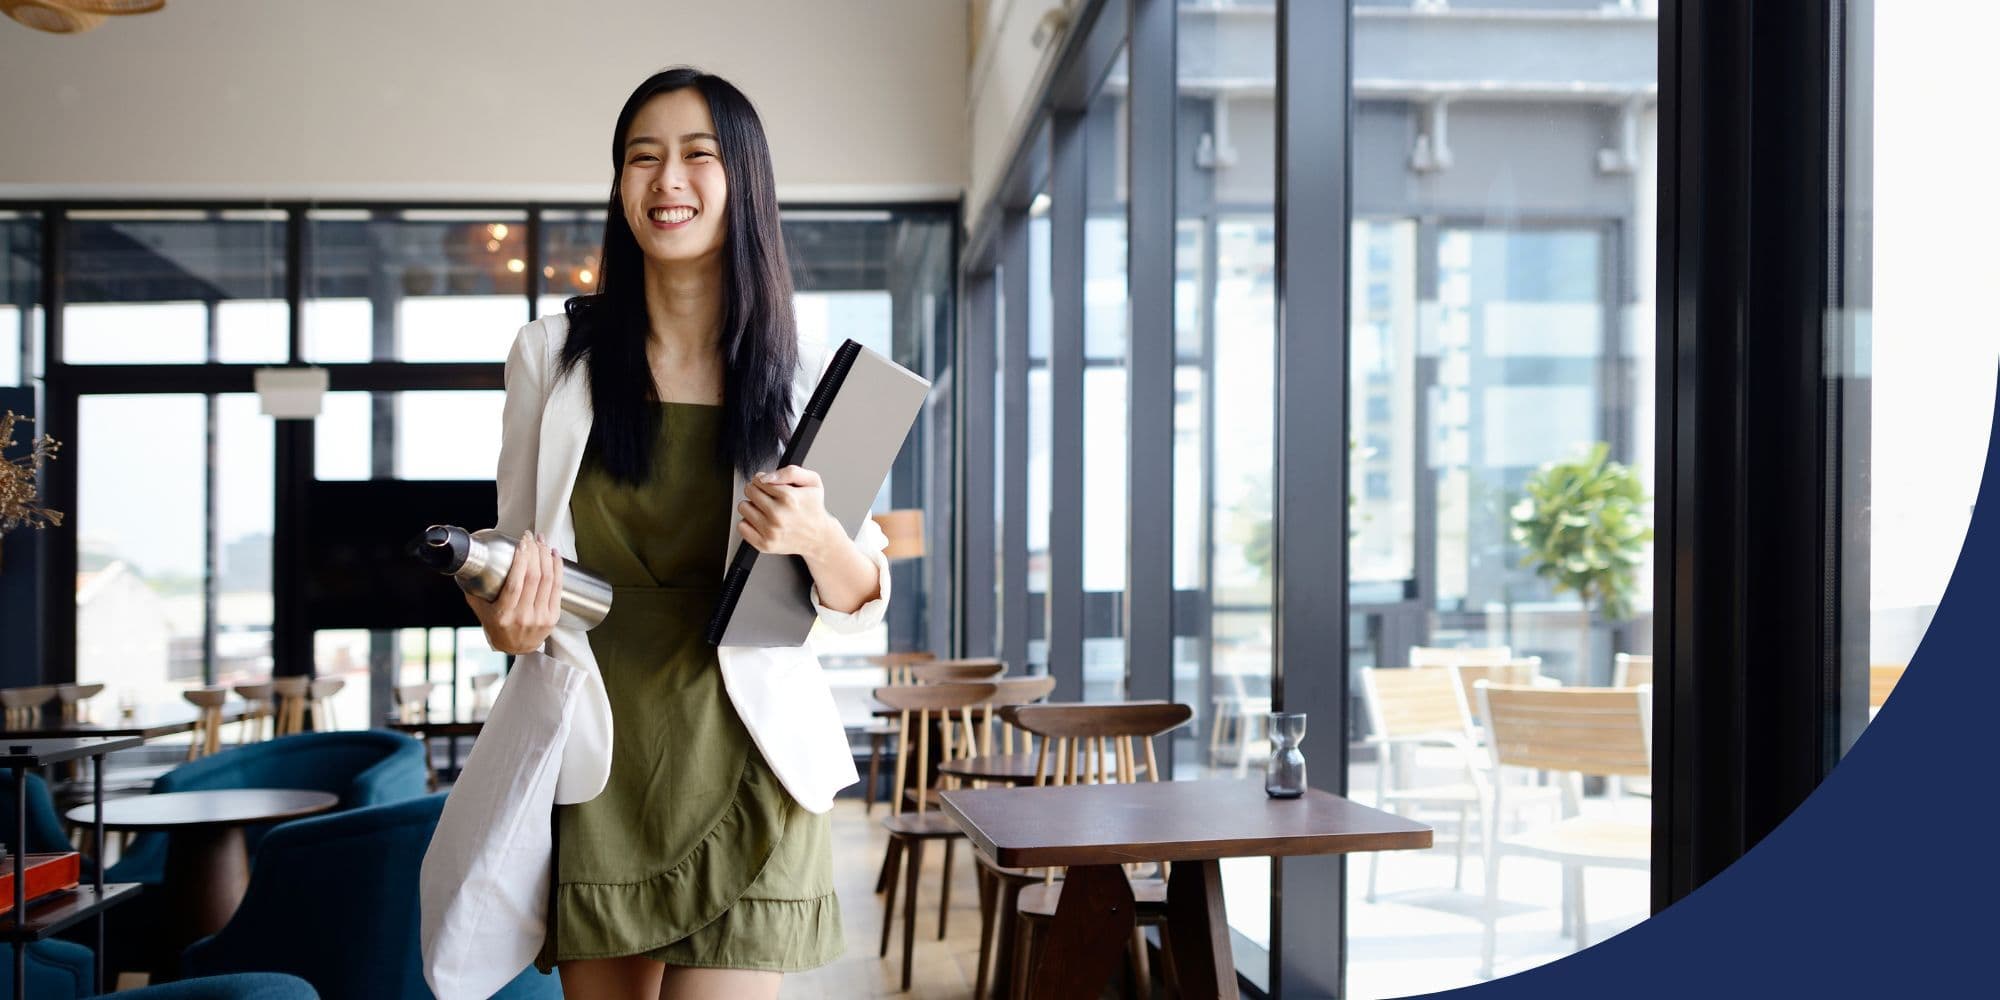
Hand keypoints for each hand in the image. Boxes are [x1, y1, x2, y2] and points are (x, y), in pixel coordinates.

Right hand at [464, 530, 562, 653]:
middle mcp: (524, 617)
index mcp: (504, 615)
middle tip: (531, 538)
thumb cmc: (496, 625)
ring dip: (546, 556)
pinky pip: (558, 587)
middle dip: (534, 552)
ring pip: (548, 580)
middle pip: (534, 578)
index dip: (521, 560)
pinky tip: (554, 555)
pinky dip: (558, 568)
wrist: (516, 647)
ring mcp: (541, 617)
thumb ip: (474, 589)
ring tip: (542, 542)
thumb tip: (466, 563)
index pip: (515, 583)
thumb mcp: (480, 610)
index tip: (522, 543)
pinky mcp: (553, 616)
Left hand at [737, 465, 839, 557]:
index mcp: (789, 498)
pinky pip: (742, 526)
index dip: (763, 480)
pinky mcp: (764, 544)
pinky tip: (762, 522)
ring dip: (752, 507)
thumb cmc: (814, 508)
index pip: (759, 479)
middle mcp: (778, 515)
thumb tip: (765, 477)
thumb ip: (791, 472)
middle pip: (749, 491)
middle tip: (769, 498)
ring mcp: (770, 531)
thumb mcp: (812, 482)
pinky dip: (749, 523)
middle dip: (757, 491)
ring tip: (766, 510)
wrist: (819, 537)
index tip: (770, 486)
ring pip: (743, 507)